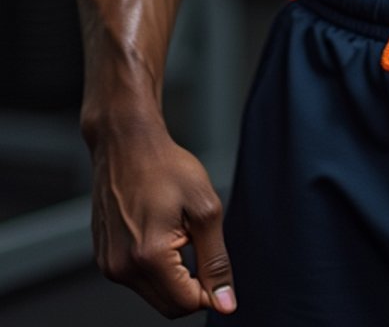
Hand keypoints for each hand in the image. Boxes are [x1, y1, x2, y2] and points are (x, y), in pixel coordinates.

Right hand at [90, 119, 236, 317]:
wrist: (126, 142)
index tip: (215, 264)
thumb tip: (225, 304)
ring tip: (176, 231)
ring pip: (152, 294)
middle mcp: (121, 267)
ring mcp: (108, 264)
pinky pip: (135, 278)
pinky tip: (157, 230)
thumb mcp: (205, 208)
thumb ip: (216, 260)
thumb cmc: (165, 166)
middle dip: (190, 285)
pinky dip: (153, 266)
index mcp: (149, 256)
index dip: (210, 291)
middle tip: (196, 242)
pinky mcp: (103, 257)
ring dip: (172, 275)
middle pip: (168, 306)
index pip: (186, 304)